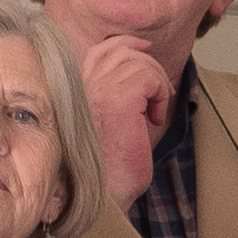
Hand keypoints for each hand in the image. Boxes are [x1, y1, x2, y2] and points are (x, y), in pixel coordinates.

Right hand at [79, 34, 176, 202]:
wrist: (101, 195)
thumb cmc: (104, 171)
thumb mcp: (104, 129)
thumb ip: (113, 101)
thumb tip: (140, 81)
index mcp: (76, 93)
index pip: (99, 51)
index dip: (124, 43)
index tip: (144, 47)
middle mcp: (83, 87)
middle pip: (120, 50)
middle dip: (147, 62)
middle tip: (161, 90)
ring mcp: (99, 90)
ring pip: (138, 62)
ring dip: (156, 84)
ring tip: (154, 112)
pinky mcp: (120, 100)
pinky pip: (150, 77)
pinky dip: (159, 95)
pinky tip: (153, 119)